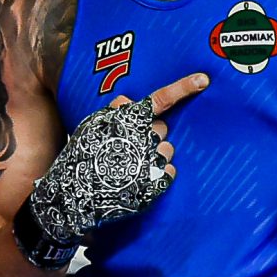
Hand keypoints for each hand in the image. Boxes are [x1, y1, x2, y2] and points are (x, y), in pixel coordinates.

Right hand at [17, 73, 207, 265]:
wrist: (74, 196)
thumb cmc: (81, 157)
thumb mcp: (92, 126)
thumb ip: (114, 112)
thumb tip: (129, 101)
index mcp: (127, 119)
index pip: (161, 99)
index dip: (182, 88)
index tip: (202, 80)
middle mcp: (143, 136)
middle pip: (162, 128)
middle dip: (152, 135)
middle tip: (131, 147)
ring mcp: (151, 160)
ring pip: (167, 150)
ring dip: (156, 155)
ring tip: (133, 167)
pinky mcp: (155, 183)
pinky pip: (169, 171)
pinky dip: (159, 175)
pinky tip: (139, 180)